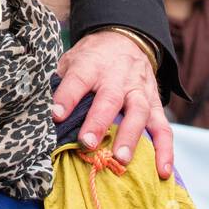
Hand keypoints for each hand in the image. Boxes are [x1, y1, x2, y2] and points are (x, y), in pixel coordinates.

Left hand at [52, 30, 172, 178]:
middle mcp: (117, 77)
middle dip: (99, 122)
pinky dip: (165, 150)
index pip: (78, 79)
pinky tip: (162, 171)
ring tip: (121, 159)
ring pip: (138, 112)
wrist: (125, 38)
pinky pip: (163, 127)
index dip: (66, 97)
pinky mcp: (155, 103)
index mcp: (91, 64)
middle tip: (88, 143)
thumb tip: (43, 110)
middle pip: (109, 98)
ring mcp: (139, 90)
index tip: (55, 115)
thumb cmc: (92, 57)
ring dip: (130, 137)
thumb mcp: (72, 59)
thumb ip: (60, 82)